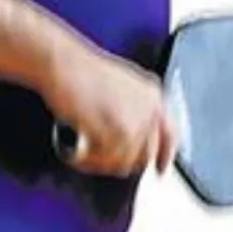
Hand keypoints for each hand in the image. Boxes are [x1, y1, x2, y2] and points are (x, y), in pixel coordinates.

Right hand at [41, 45, 176, 177]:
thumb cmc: (83, 71)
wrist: (62, 61)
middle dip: (122, 163)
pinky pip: (105, 159)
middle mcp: (149, 109)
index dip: (165, 156)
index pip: (170, 135)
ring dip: (101, 163)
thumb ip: (134, 110)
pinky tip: (77, 155)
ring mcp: (133, 120)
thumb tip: (134, 138)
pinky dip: (89, 162)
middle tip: (103, 162)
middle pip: (145, 155)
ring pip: (124, 161)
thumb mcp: (122, 86)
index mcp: (153, 96)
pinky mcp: (113, 129)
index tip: (160, 170)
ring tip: (84, 157)